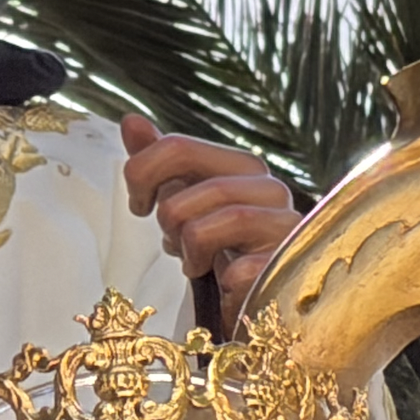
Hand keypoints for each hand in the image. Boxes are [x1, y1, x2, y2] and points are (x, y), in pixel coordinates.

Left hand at [118, 115, 301, 335]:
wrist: (257, 299)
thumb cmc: (218, 247)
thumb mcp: (184, 201)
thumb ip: (161, 164)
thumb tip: (131, 121)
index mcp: (241, 167)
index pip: (179, 147)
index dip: (143, 174)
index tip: (139, 205)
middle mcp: (270, 189)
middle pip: (200, 185)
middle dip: (172, 215)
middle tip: (171, 239)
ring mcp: (285, 229)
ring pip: (219, 222)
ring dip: (191, 246)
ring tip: (194, 262)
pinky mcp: (288, 269)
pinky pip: (239, 269)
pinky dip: (220, 278)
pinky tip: (224, 283)